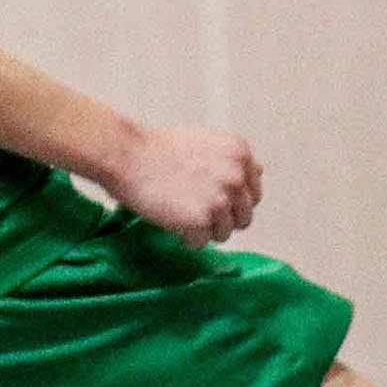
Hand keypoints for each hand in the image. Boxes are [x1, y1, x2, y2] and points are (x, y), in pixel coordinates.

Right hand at [108, 123, 261, 247]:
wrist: (128, 155)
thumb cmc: (159, 149)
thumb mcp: (206, 143)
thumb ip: (233, 161)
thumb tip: (259, 172)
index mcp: (240, 154)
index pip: (254, 195)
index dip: (231, 203)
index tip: (210, 199)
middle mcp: (236, 176)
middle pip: (242, 219)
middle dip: (220, 219)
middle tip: (191, 207)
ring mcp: (220, 200)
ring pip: (223, 234)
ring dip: (202, 230)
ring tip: (179, 210)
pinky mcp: (201, 221)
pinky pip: (201, 244)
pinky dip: (185, 238)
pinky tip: (171, 218)